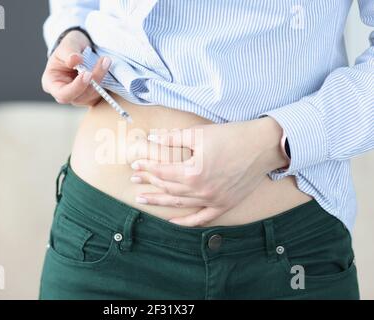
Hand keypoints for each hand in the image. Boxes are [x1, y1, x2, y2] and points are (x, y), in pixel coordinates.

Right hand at [41, 30, 111, 106]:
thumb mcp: (67, 45)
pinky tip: (106, 66)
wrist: (80, 49)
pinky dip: (105, 81)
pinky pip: (100, 94)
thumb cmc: (69, 48)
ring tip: (106, 60)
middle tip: (104, 62)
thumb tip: (75, 60)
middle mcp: (66, 94)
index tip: (87, 73)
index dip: (76, 87)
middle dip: (94, 81)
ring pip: (93, 95)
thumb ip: (69, 52)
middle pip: (80, 97)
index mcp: (52, 84)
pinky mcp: (92, 96)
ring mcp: (80, 97)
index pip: (63, 94)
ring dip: (102, 78)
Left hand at [130, 117, 289, 226]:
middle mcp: (201, 190)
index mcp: (193, 172)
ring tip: (143, 199)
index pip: (162, 172)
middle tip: (134, 180)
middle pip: (168, 188)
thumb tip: (153, 138)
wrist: (263, 146)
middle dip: (149, 183)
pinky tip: (172, 223)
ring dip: (160, 201)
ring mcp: (213, 200)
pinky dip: (186, 222)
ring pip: (180, 203)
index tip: (136, 164)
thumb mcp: (200, 133)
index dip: (146, 167)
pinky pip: (202, 219)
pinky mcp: (224, 205)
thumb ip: (173, 138)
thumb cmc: (232, 136)